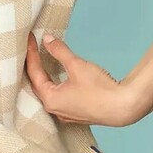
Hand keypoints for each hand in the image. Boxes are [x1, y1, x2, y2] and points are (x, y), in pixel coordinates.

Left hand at [25, 31, 139, 127]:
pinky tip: (55, 77)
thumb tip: (47, 39)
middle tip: (31, 49)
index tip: (29, 40)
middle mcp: (54, 109)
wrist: (124, 107)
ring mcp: (65, 113)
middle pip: (37, 84)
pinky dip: (53, 84)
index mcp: (50, 99)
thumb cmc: (100, 89)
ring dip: (43, 76)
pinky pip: (58, 97)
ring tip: (39, 60)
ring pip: (47, 92)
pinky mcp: (75, 113)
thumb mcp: (76, 65)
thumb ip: (59, 51)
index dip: (31, 53)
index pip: (34, 72)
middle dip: (34, 65)